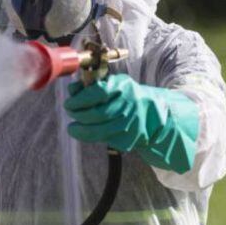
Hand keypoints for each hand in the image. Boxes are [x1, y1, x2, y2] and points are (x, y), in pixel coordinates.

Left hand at [64, 74, 198, 172]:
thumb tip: (72, 89)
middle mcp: (128, 105)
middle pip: (95, 114)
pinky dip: (91, 137)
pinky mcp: (129, 138)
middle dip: (77, 114)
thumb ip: (92, 85)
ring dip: (80, 130)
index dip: (79, 99)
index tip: (69, 102)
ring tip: (73, 128)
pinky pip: (104, 140)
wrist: (156, 114)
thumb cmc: (128, 96)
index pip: (97, 92)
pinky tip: (86, 132)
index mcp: (123, 87)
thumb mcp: (115, 84)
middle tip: (70, 113)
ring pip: (97, 131)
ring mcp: (129, 123)